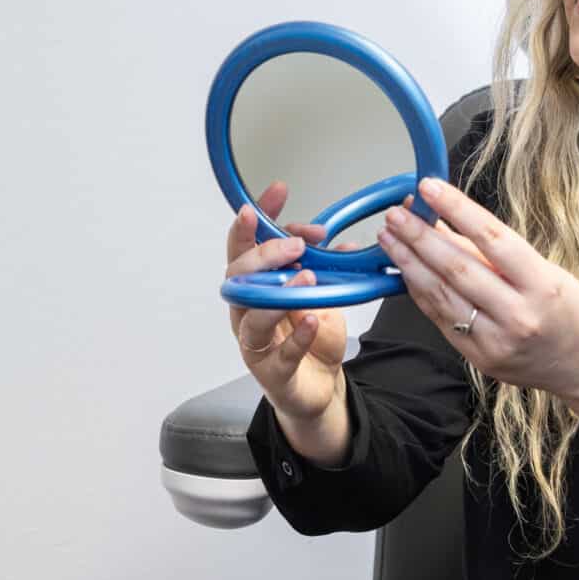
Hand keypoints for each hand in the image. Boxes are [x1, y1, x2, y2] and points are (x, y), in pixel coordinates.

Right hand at [225, 180, 342, 422]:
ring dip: (277, 292)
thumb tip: (340, 243)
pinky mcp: (272, 372)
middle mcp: (247, 311)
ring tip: (306, 277)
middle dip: (265, 254)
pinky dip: (296, 336)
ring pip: (251, 315)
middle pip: (238, 276)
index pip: (244, 245)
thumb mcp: (319, 294)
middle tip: (297, 244)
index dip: (256, 218)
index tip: (276, 193)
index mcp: (254, 286)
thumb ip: (322, 268)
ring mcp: (255, 343)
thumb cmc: (310, 340)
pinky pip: (280, 354)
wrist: (318, 386)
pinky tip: (311, 321)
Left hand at [378, 178, 578, 396]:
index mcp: (542, 285)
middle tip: (396, 213)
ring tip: (390, 237)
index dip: (457, 209)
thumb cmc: (568, 310)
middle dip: (420, 237)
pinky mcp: (478, 358)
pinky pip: (441, 318)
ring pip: (442, 295)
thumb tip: (445, 220)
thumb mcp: (544, 271)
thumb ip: (494, 252)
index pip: (493, 239)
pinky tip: (405, 269)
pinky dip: (420, 291)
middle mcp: (519, 315)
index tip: (429, 187)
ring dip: (409, 263)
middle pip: (458, 268)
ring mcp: (496, 341)